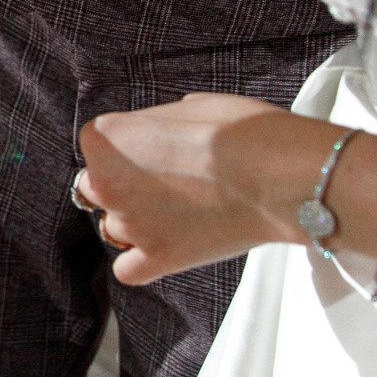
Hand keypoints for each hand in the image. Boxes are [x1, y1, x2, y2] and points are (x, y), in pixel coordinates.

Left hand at [73, 93, 325, 282]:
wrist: (278, 175)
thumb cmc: (242, 133)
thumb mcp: (192, 106)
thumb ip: (160, 123)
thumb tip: (163, 129)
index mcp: (105, 138)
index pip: (99, 146)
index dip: (132, 147)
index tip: (160, 149)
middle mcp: (105, 182)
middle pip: (99, 188)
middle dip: (127, 186)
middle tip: (170, 182)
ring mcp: (129, 224)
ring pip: (116, 228)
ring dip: (141, 222)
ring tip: (183, 212)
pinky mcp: (156, 259)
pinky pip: (128, 270)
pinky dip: (144, 262)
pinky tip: (169, 248)